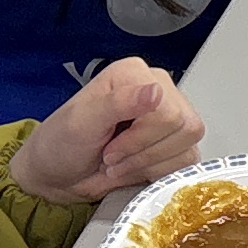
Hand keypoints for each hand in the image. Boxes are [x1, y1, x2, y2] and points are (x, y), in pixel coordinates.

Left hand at [14, 58, 201, 207]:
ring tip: (122, 163)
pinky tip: (135, 169)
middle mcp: (159, 90)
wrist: (58, 173)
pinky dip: (159, 173)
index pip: (167, 110)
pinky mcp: (175, 143)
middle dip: (144, 153)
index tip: (110, 148)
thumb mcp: (81, 123)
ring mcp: (170, 117)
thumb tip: (154, 91)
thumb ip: (117, 103)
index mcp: (135, 74)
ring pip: (188, 145)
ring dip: (150, 164)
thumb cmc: (62, 145)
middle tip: (113, 156)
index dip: (141, 138)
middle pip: (184, 127)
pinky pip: (188, 161)